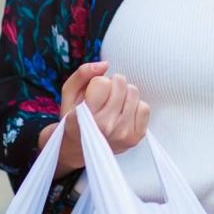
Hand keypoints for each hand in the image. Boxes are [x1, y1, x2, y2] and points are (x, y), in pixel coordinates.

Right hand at [45, 61, 151, 177]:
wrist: (78, 148)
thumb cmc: (74, 117)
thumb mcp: (69, 93)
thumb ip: (82, 74)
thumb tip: (105, 64)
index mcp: (84, 117)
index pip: (103, 82)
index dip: (97, 83)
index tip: (91, 95)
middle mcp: (105, 127)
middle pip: (120, 83)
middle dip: (112, 85)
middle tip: (103, 98)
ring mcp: (123, 134)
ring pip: (133, 92)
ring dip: (123, 94)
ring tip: (112, 106)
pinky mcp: (136, 137)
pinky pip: (144, 107)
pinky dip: (134, 106)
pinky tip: (122, 114)